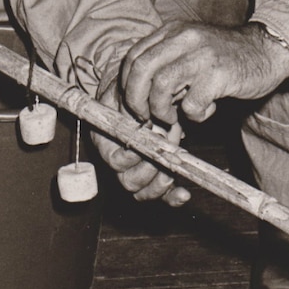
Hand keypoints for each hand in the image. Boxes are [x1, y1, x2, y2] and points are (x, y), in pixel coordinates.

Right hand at [92, 74, 190, 206]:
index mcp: (105, 141)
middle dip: (151, 168)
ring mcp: (136, 171)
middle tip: (165, 149)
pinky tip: (183, 194)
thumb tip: (147, 123)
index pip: (115, 161)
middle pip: (129, 181)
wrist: (141, 91)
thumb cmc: (132, 91)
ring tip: (174, 164)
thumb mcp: (127, 91)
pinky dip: (172, 197)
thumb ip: (133, 106)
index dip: (133, 155)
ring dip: (161, 182)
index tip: (150, 138)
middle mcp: (118, 161)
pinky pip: (160, 195)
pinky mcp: (154, 176)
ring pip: (143, 192)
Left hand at [121, 21, 288, 126]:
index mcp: (173, 31)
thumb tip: (140, 96)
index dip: (128, 86)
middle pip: (141, 69)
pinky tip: (206, 110)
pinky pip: (192, 103)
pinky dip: (194, 115)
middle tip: (146, 118)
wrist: (266, 50)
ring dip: (162, 110)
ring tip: (176, 116)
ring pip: (161, 86)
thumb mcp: (191, 48)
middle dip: (136, 100)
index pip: (134, 57)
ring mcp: (201, 55)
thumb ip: (167, 63)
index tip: (134, 106)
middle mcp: (184, 38)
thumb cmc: (225, 56)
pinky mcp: (219, 75)